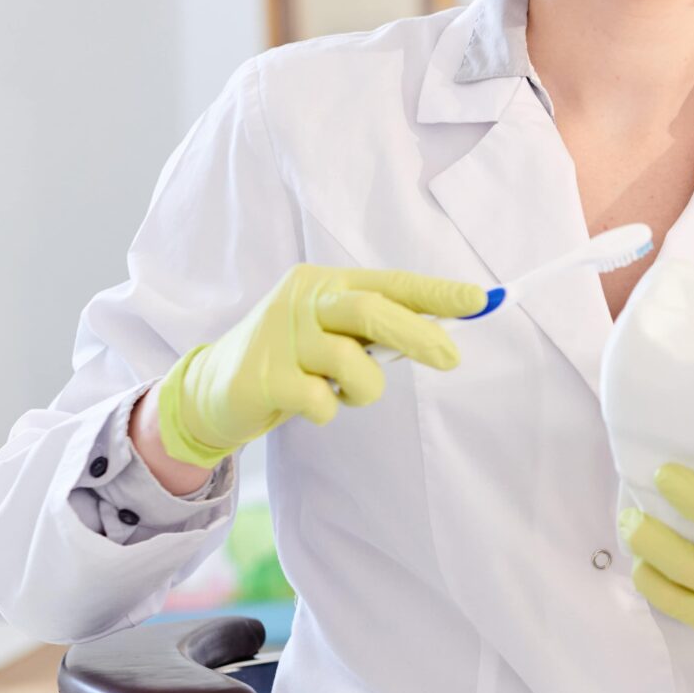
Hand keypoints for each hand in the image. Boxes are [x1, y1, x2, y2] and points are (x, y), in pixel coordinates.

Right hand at [154, 265, 486, 467]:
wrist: (212, 388)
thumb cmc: (291, 358)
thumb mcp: (333, 334)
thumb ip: (376, 330)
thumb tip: (443, 338)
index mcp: (325, 284)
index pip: (390, 282)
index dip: (437, 292)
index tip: (481, 300)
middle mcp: (302, 301)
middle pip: (371, 311)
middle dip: (418, 335)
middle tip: (451, 359)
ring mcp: (279, 336)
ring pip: (350, 362)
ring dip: (364, 388)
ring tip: (344, 392)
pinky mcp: (263, 376)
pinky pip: (320, 400)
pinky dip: (327, 410)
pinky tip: (309, 404)